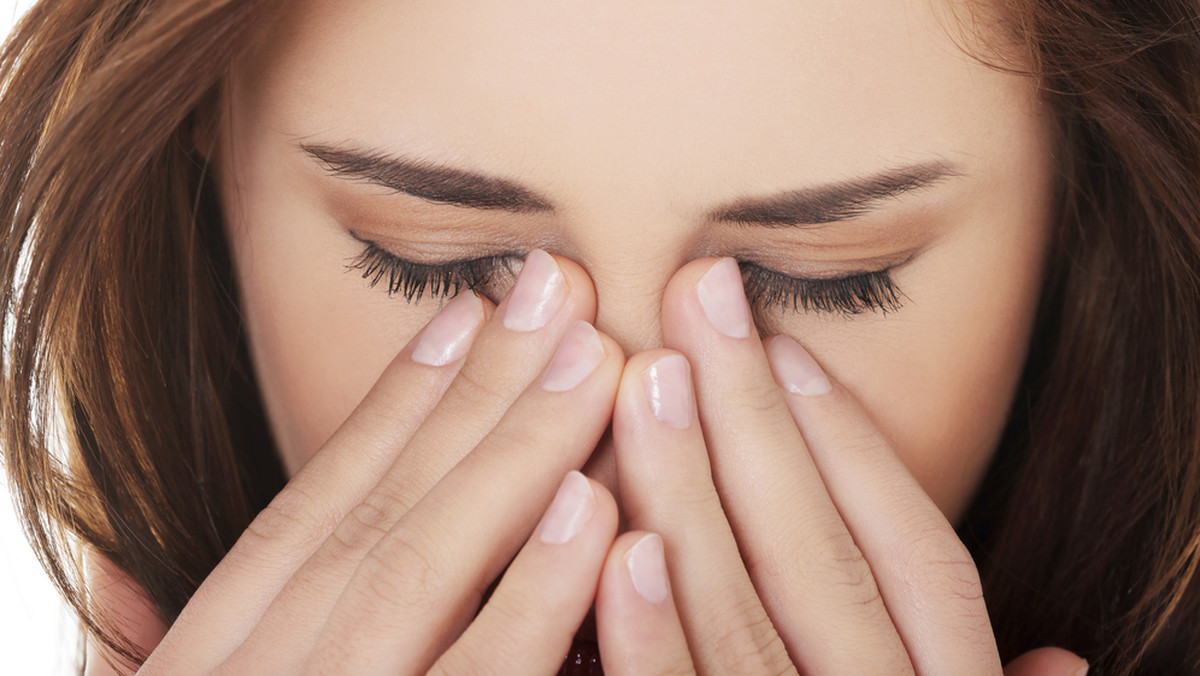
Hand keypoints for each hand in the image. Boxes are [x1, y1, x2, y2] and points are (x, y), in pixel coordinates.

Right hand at [133, 250, 688, 674]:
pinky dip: (530, 600)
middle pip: (378, 514)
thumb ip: (165, 650)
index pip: (312, 511)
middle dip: (476, 395)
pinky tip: (596, 513)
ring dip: (511, 458)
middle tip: (561, 291)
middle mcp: (266, 672)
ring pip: (418, 572)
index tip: (468, 312)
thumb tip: (122, 578)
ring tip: (593, 361)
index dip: (394, 406)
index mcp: (216, 656)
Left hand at [600, 257, 1087, 674]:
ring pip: (741, 614)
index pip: (921, 558)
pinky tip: (617, 540)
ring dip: (691, 491)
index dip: (856, 447)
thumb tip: (1066, 656)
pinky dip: (649, 633)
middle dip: (757, 420)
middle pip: (824, 558)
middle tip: (697, 295)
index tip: (786, 343)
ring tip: (646, 374)